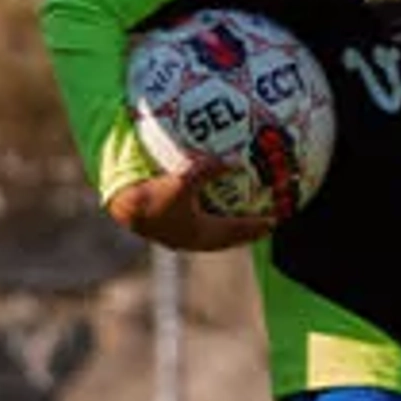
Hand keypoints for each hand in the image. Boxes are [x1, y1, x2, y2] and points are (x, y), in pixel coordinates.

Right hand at [106, 155, 278, 253]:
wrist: (124, 208)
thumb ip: (208, 170)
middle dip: (247, 232)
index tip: (276, 222)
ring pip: (212, 239)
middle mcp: (194, 241)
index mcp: (201, 233)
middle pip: (228, 240)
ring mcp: (181, 239)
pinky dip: (210, 224)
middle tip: (265, 225)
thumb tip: (232, 160)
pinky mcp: (169, 234)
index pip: (237, 232)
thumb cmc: (153, 195)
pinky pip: (198, 231)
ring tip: (241, 223)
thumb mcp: (183, 180)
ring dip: (229, 232)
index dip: (257, 227)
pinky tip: (208, 212)